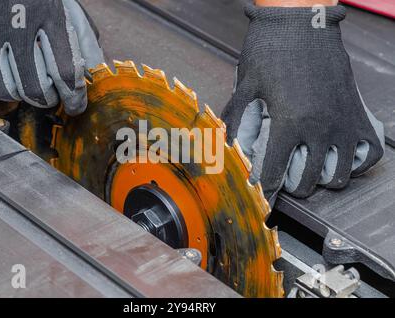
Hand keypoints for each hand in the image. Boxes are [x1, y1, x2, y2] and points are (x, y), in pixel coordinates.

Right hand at [0, 0, 103, 114]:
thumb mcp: (66, 8)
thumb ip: (85, 40)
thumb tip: (95, 73)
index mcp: (49, 16)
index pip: (66, 72)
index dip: (75, 98)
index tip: (76, 107)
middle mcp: (17, 25)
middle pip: (35, 89)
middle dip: (48, 100)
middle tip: (49, 95)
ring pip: (4, 90)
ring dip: (18, 94)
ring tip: (24, 82)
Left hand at [222, 4, 384, 204]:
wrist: (302, 20)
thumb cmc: (271, 49)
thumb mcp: (246, 86)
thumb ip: (236, 119)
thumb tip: (225, 145)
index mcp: (289, 123)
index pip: (274, 172)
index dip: (265, 189)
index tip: (262, 195)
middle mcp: (319, 128)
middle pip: (306, 182)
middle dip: (291, 187)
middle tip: (285, 179)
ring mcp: (342, 122)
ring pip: (339, 176)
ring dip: (322, 181)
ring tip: (311, 172)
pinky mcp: (357, 113)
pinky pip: (367, 153)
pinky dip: (354, 163)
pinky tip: (338, 158)